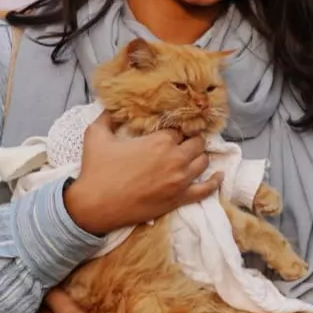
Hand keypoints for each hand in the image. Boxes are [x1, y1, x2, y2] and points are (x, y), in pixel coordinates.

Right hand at [64, 113, 221, 234]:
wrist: (93, 206)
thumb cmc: (95, 170)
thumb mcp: (95, 136)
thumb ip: (106, 117)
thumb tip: (109, 106)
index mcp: (160, 141)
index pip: (179, 129)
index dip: (176, 130)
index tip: (172, 132)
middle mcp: (175, 158)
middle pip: (196, 143)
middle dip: (191, 140)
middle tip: (184, 142)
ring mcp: (180, 180)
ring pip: (203, 162)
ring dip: (200, 157)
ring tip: (193, 155)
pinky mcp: (179, 199)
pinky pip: (205, 189)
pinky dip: (214, 182)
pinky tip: (219, 175)